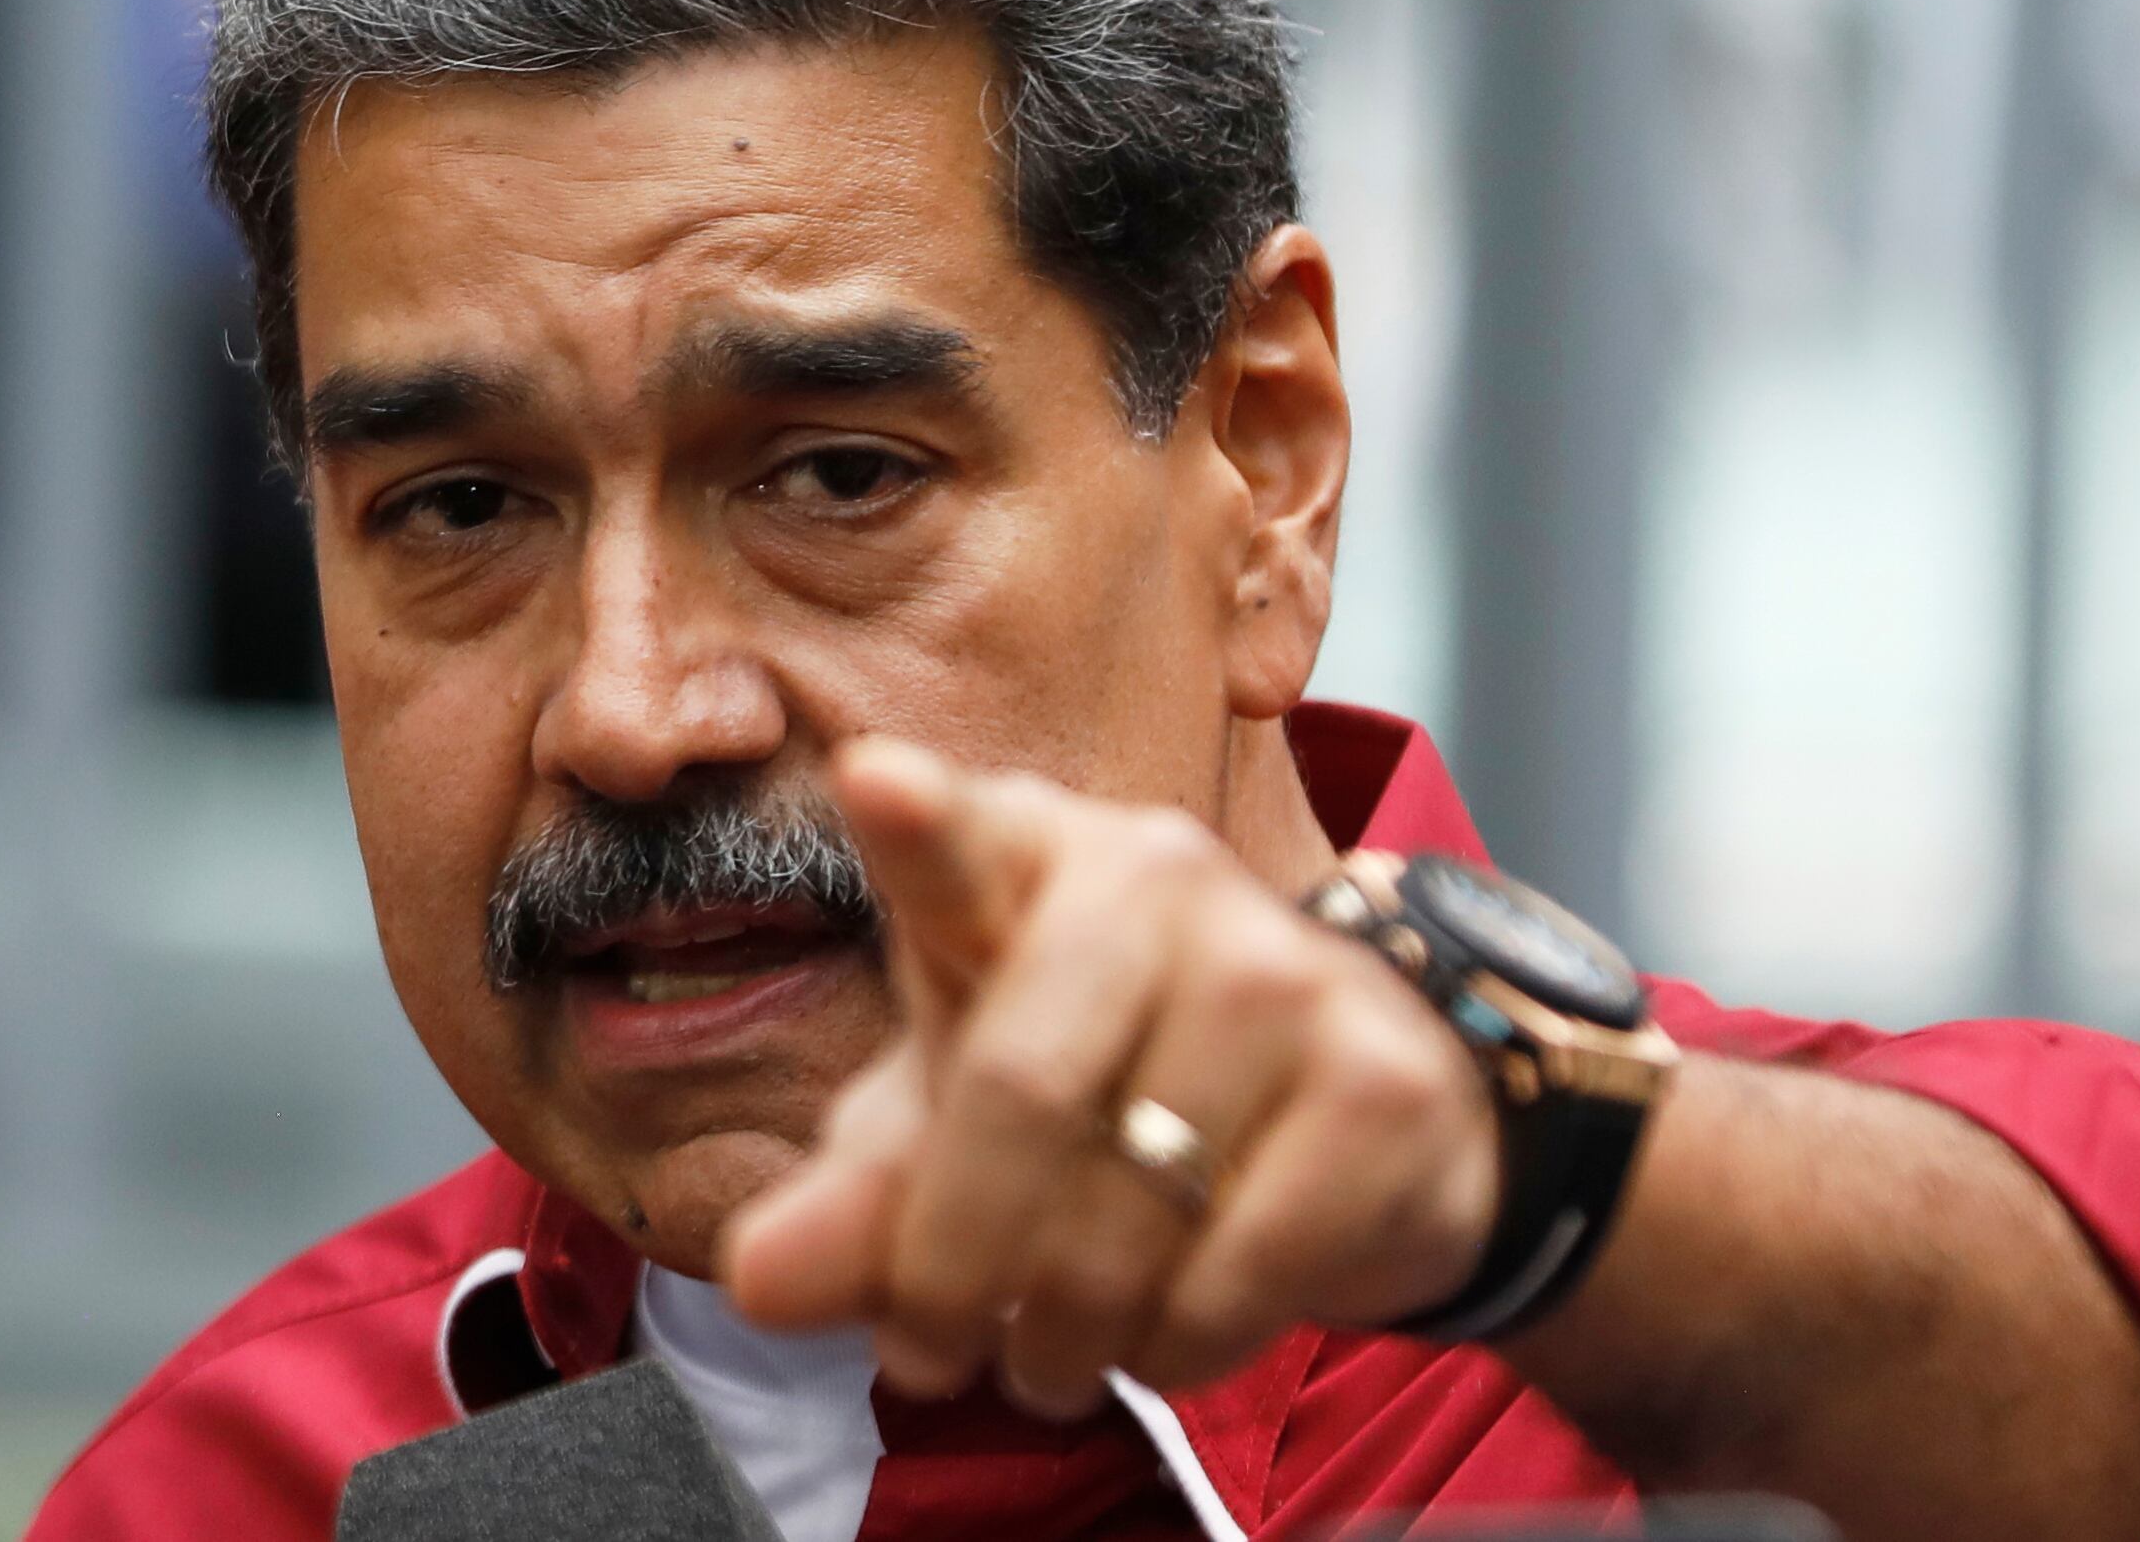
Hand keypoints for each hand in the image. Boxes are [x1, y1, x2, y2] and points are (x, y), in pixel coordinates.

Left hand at [718, 737, 1500, 1416]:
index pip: (958, 841)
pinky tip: (1161, 1334)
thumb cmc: (1099, 1093)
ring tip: (1045, 1357)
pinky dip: (1176, 1347)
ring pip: (1130, 1202)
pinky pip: (1240, 1268)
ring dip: (1062, 1333)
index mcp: (1022, 857)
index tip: (875, 783)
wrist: (1338, 1126)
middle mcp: (1156, 877)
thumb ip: (852, 1202)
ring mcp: (1282, 968)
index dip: (917, 820)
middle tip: (929, 1357)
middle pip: (1019, 1089)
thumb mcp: (949, 1134)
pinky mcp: (1380, 1081)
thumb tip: (759, 1281)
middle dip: (950, 1270)